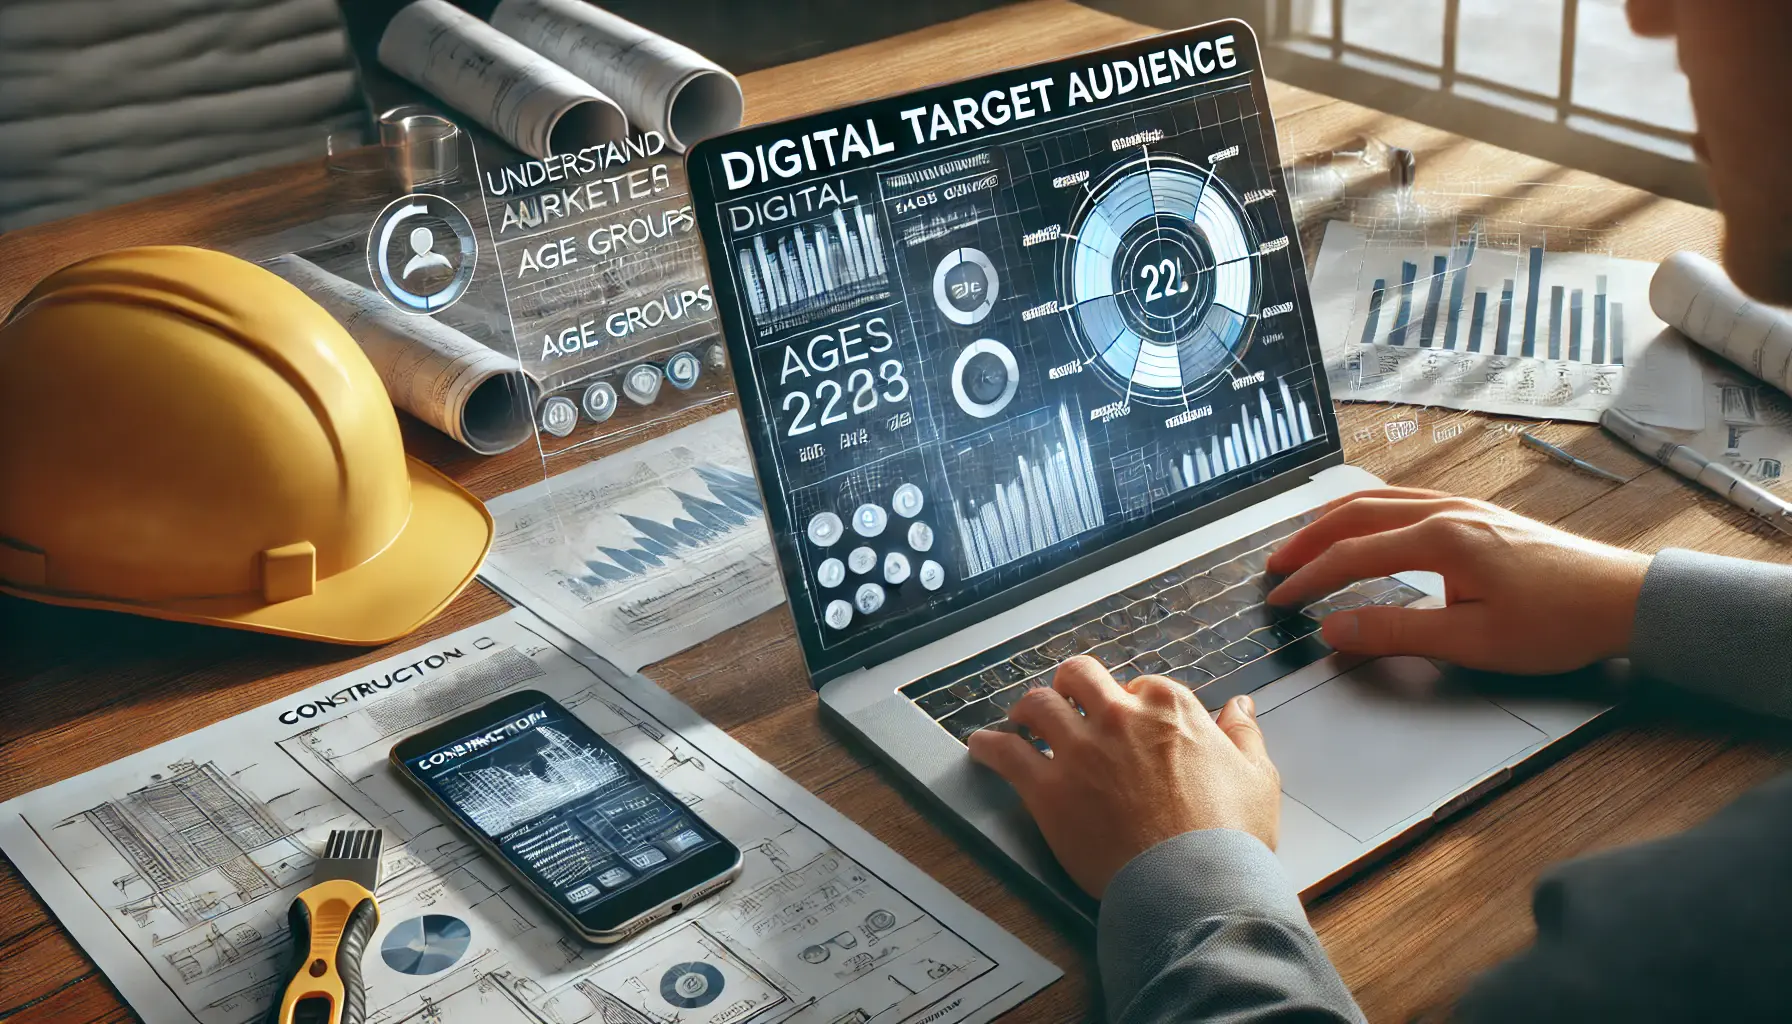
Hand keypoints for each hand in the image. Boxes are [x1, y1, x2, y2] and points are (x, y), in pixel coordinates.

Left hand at [966, 656, 1279, 898]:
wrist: (1194, 883)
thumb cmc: (1230, 837)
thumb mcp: (1258, 776)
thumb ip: (1243, 735)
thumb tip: (1240, 706)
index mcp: (1168, 708)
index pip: (1139, 685)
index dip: (1130, 702)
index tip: (1126, 719)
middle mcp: (1118, 717)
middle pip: (1079, 677)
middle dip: (1071, 686)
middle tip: (1065, 700)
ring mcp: (1079, 750)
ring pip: (1037, 705)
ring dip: (1027, 710)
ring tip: (1021, 720)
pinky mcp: (1048, 788)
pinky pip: (1005, 753)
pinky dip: (989, 746)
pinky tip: (982, 747)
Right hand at [1266, 488, 1651, 673]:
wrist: (1624, 599)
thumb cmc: (1557, 623)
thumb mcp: (1472, 641)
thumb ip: (1396, 632)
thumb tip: (1335, 628)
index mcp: (1442, 540)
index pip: (1353, 555)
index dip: (1309, 578)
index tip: (1279, 599)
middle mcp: (1448, 512)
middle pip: (1357, 515)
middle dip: (1309, 540)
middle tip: (1275, 565)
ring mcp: (1465, 508)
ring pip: (1381, 501)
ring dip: (1336, 520)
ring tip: (1305, 539)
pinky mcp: (1480, 515)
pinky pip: (1407, 501)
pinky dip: (1370, 511)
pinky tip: (1367, 524)